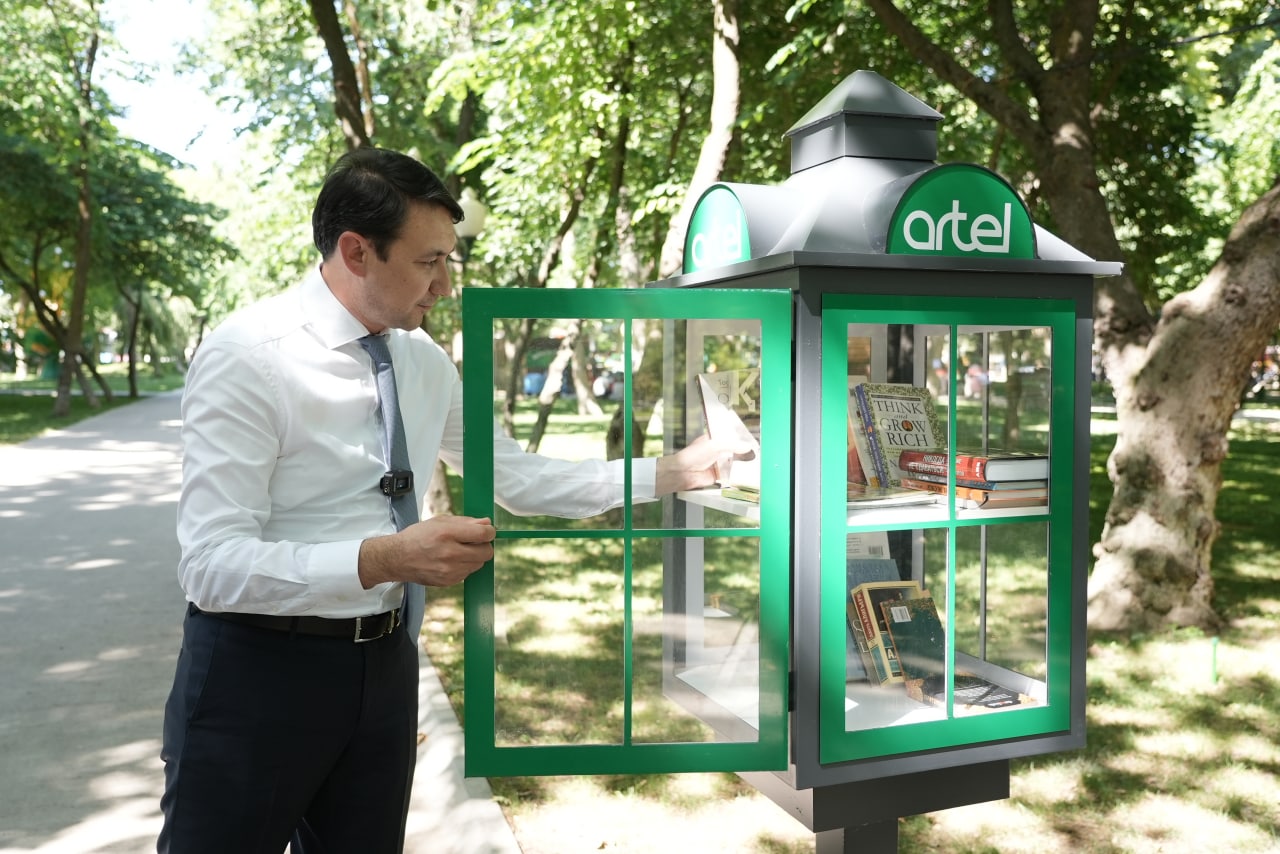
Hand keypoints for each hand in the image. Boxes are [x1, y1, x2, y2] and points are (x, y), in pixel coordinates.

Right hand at [359, 515, 495, 588]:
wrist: (398, 558)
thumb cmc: (419, 536)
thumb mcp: (440, 522)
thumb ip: (466, 522)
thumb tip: (487, 524)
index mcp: (447, 534)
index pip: (483, 534)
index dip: (489, 531)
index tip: (487, 531)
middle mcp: (450, 554)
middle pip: (486, 552)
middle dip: (484, 545)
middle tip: (474, 541)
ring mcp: (449, 571)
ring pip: (479, 564)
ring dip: (474, 557)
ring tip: (458, 551)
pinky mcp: (448, 582)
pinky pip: (468, 573)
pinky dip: (464, 566)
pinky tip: (450, 561)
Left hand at [654, 434, 755, 494]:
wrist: (683, 473)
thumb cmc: (692, 456)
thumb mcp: (715, 445)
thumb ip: (732, 445)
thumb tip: (747, 446)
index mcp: (714, 440)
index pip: (730, 437)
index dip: (740, 438)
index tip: (752, 440)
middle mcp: (716, 451)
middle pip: (734, 451)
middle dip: (743, 452)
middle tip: (756, 453)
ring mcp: (717, 464)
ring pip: (733, 463)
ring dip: (741, 464)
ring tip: (755, 463)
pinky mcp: (718, 475)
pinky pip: (730, 475)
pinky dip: (736, 475)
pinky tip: (745, 474)